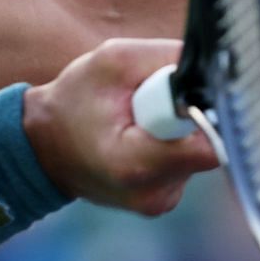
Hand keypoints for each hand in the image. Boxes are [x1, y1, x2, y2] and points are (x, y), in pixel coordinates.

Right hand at [21, 38, 218, 216]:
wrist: (44, 147)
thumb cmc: (73, 102)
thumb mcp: (113, 61)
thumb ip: (167, 58)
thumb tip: (215, 64)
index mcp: (136, 165)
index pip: (211, 143)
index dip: (208, 109)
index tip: (187, 92)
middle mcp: (154, 193)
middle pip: (209, 142)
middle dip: (188, 113)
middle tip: (151, 102)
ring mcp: (161, 201)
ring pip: (200, 149)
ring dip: (179, 127)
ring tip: (141, 120)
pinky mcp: (165, 199)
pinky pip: (189, 161)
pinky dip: (173, 142)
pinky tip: (144, 135)